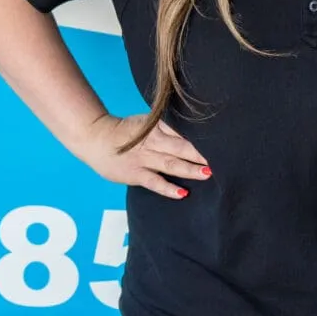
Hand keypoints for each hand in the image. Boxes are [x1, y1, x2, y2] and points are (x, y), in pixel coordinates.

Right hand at [73, 114, 210, 200]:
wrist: (94, 138)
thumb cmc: (124, 131)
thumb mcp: (145, 122)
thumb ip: (167, 127)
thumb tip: (194, 133)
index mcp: (156, 126)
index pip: (182, 130)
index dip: (201, 136)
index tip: (220, 140)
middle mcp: (151, 141)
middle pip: (180, 146)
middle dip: (200, 153)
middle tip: (223, 158)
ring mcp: (143, 158)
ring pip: (170, 163)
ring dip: (190, 169)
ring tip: (207, 173)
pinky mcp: (135, 173)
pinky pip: (154, 182)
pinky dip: (168, 188)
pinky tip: (182, 193)